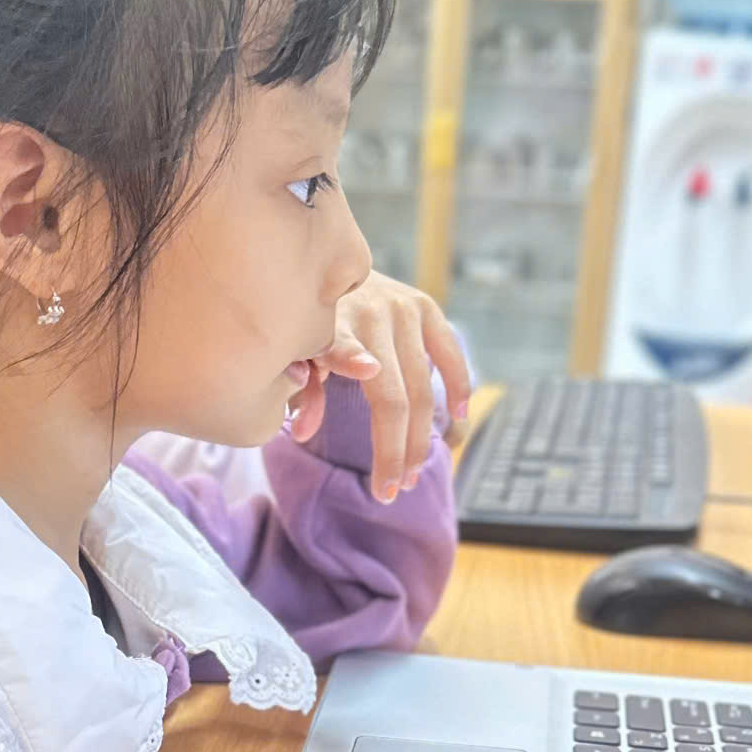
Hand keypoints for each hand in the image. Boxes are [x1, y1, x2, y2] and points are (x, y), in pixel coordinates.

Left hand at [287, 269, 472, 501]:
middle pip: (400, 398)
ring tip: (415, 472)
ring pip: (424, 385)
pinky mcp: (425, 305)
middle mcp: (375, 313)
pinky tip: (456, 422)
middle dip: (400, 451)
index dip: (380, 442)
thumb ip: (301, 390)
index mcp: (337, 325)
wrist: (320, 260)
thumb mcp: (294, 352)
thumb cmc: (303, 320)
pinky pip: (450, 354)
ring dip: (424, 436)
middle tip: (394, 491)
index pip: (370, 397)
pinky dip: (458, 388)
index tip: (382, 483)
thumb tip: (302, 432)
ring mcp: (405, 307)